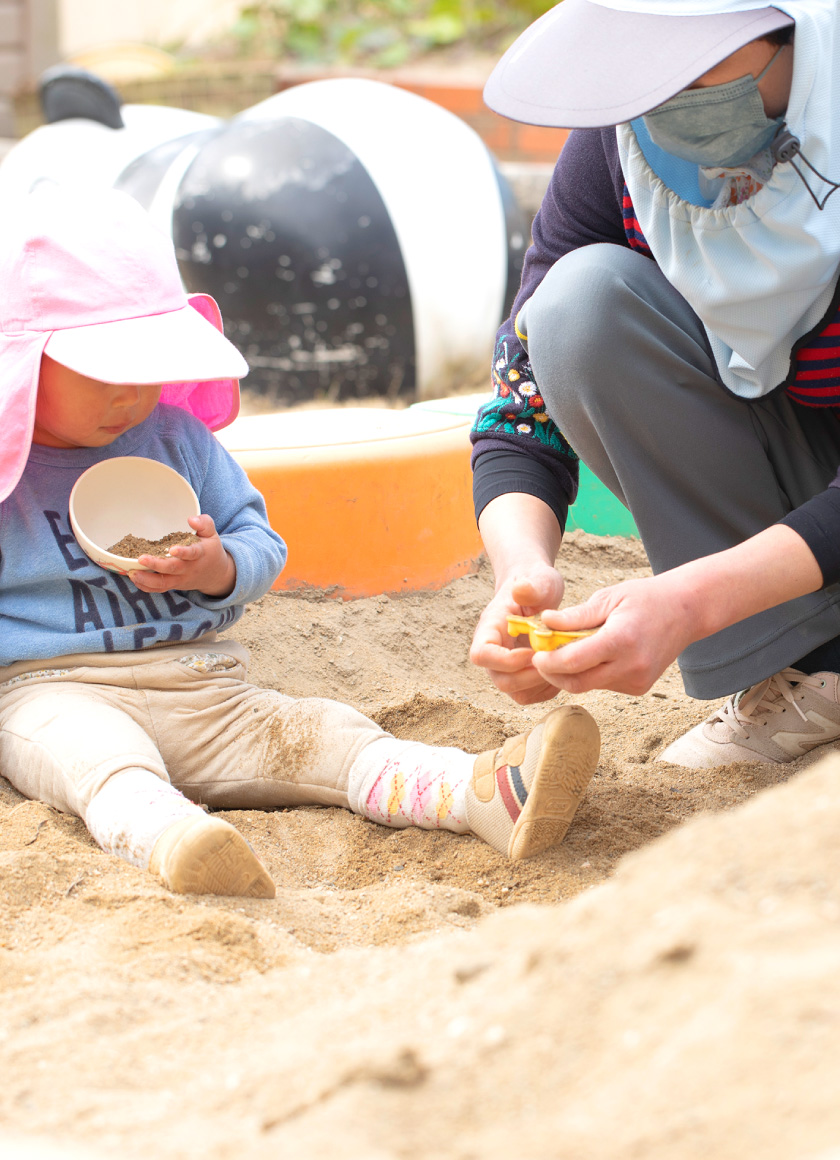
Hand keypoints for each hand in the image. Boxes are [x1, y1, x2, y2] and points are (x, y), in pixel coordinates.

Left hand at [129, 515, 235, 597]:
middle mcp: (189, 569)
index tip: (172, 549)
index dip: (183, 552)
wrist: (215, 574)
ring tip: (132, 573)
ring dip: (146, 579)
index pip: (192, 553)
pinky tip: (134, 579)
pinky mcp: (173, 585)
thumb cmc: (210, 550)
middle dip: (156, 565)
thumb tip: (191, 519)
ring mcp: (180, 579)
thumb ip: (204, 523)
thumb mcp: (212, 534)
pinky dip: (146, 586)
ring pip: (163, 583)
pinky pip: (159, 589)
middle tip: (141, 558)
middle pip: (172, 569)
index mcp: (199, 554)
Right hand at [469, 563, 566, 704]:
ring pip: (516, 693)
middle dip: (530, 677)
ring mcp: (506, 667)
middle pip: (500, 680)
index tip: (533, 650)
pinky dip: (548, 690)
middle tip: (553, 661)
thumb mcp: (539, 580)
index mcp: (490, 628)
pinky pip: (530, 695)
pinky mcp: (521, 676)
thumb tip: (521, 589)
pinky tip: (561, 669)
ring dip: (541, 686)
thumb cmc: (536, 585)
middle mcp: (494, 652)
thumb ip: (531, 585)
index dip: (506, 660)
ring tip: (559, 664)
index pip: (481, 655)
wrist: (537, 592)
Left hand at [530, 574, 698, 695]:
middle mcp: (631, 666)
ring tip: (566, 651)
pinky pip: (604, 685)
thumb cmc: (645, 598)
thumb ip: (575, 615)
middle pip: (577, 683)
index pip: (573, 662)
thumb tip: (544, 623)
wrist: (686, 611)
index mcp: (621, 640)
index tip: (534, 653)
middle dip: (553, 673)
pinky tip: (594, 655)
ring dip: (572, 673)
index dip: (547, 661)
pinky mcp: (639, 687)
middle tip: (540, 658)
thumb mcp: (608, 598)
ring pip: (590, 685)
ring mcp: (637, 680)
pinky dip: (592, 673)